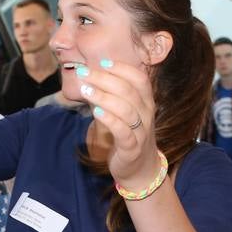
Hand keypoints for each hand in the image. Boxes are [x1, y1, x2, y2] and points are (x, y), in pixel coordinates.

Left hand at [75, 60, 158, 188]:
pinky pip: (123, 132)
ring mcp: (141, 132)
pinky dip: (110, 120)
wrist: (140, 170)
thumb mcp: (126, 112)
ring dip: (104, 97)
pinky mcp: (132, 148)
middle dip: (104, 79)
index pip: (139, 79)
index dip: (121, 68)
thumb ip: (114, 95)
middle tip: (83, 72)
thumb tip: (92, 75)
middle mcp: (147, 114)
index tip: (101, 62)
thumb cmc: (129, 135)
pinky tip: (96, 112)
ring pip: (126, 109)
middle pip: (128, 90)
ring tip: (85, 89)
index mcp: (146, 102)